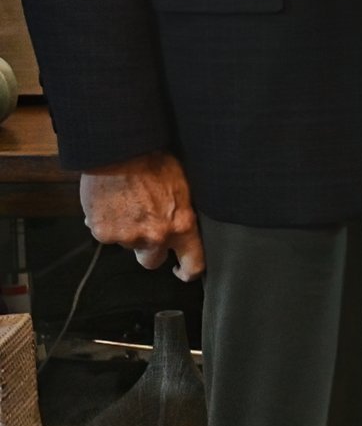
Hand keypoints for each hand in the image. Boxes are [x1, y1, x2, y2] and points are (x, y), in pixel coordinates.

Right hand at [79, 152, 204, 281]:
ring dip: (128, 233)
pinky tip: (111, 205)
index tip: (181, 271)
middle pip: (151, 262)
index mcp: (181, 225)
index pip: (193, 263)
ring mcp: (127, 237)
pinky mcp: (103, 233)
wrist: (119, 153)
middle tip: (146, 230)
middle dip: (149, 251)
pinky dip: (107, 224)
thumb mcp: (182, 188)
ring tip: (127, 206)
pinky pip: (106, 235)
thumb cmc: (154, 162)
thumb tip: (181, 227)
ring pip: (128, 245)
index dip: (188, 272)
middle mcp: (155, 237)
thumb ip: (181, 214)